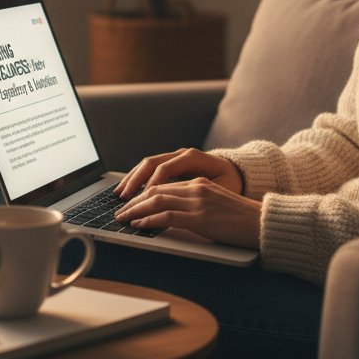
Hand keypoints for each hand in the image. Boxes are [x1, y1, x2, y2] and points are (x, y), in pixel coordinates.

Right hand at [114, 147, 243, 199]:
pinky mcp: (172, 163)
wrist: (239, 172)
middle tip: (123, 198)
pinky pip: (151, 168)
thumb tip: (180, 204)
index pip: (165, 169)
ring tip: (120, 193)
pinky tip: (129, 189)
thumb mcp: (220, 189)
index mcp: (193, 157)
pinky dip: (138, 178)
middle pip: (151, 163)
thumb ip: (199, 194)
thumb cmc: (231, 183)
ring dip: (132, 178)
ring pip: (147, 164)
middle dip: (135, 180)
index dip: (152, 185)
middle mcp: (181, 154)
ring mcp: (175, 156)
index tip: (142, 201)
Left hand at [114, 177, 261, 248]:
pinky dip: (149, 219)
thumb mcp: (216, 206)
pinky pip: (167, 215)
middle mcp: (196, 187)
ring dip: (136, 210)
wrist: (263, 224)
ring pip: (157, 200)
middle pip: (155, 190)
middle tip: (119, 211)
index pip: (163, 185)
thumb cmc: (243, 220)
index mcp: (199, 183)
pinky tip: (139, 225)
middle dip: (134, 201)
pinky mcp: (200, 217)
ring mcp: (197, 201)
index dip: (143, 194)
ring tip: (123, 218)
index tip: (130, 203)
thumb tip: (172, 217)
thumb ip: (195, 206)